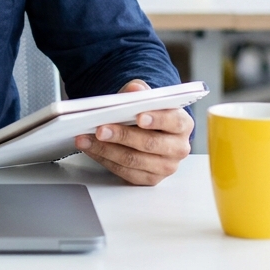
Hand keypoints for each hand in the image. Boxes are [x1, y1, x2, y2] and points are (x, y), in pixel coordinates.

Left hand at [74, 79, 193, 185]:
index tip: (139, 116)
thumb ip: (140, 91)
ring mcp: (165, 167)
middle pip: (150, 144)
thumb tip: (134, 89)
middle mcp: (178, 148)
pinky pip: (124, 172)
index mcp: (183, 124)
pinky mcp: (149, 179)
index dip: (157, 119)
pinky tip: (91, 148)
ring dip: (106, 149)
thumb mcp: (145, 97)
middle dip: (122, 135)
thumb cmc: (148, 112)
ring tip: (86, 138)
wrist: (149, 130)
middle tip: (100, 129)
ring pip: (133, 160)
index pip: (173, 121)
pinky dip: (104, 159)